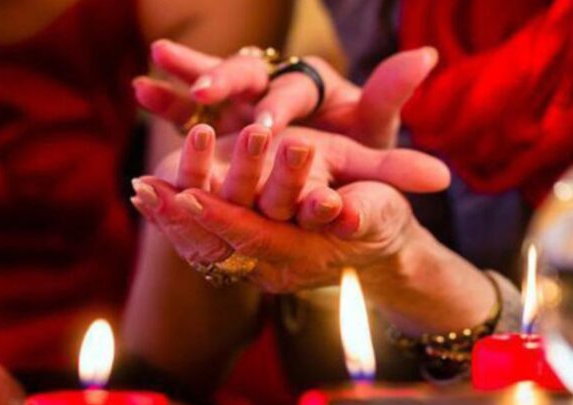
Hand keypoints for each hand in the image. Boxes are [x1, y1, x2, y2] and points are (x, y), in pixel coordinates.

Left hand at [131, 125, 448, 290]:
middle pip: (219, 247)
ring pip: (204, 248)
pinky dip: (174, 223)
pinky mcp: (246, 256)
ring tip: (140, 187)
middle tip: (146, 188)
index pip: (256, 239)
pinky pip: (203, 244)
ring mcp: (256, 265)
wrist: (373, 246)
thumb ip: (365, 213)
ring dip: (170, 219)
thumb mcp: (381, 211)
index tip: (188, 195)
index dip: (222, 218)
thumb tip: (346, 212)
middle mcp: (273, 268)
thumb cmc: (379, 218)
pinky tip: (150, 198)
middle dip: (182, 218)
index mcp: (305, 256)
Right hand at [135, 40, 436, 147]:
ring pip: (215, 77)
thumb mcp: (372, 146)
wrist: (329, 175)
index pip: (295, 90)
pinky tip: (141, 87)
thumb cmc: (352, 160)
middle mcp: (276, 83)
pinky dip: (169, 95)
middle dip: (228, 80)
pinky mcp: (218, 113)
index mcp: (314, 85)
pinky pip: (190, 101)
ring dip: (190, 70)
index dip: (280, 108)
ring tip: (160, 58)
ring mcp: (244, 97)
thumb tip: (433, 95)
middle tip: (208, 91)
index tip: (265, 127)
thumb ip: (393, 132)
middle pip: (251, 73)